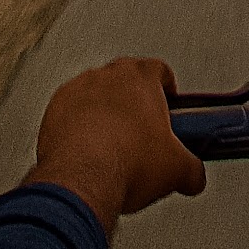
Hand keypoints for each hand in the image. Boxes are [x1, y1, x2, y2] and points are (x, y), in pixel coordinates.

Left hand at [22, 56, 206, 237]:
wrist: (82, 179)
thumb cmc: (125, 163)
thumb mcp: (177, 170)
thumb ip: (192, 168)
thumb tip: (194, 176)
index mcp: (141, 77)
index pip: (159, 70)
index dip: (167, 88)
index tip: (169, 102)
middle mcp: (107, 75)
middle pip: (125, 82)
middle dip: (134, 104)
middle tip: (140, 133)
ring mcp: (78, 90)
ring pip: (96, 95)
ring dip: (103, 114)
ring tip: (111, 147)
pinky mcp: (54, 109)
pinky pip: (70, 113)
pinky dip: (78, 128)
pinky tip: (86, 153)